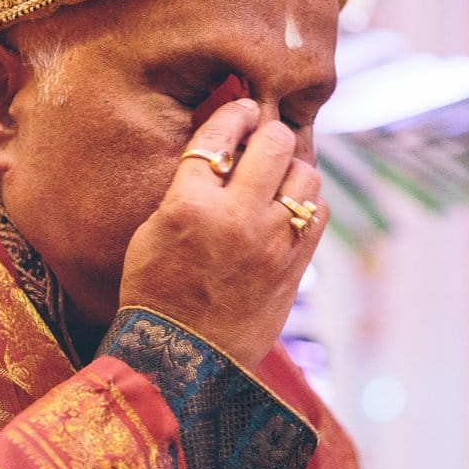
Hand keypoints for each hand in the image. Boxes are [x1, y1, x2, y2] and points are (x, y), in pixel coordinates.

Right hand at [117, 98, 327, 365]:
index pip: (220, 134)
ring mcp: (271, 241)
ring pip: (306, 173)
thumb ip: (186, 189)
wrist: (182, 360)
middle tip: (263, 138)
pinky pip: (318, 212)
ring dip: (292, 168)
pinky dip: (307, 203)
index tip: (241, 108)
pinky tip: (289, 209)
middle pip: (274, 142)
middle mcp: (235, 216)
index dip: (234, 112)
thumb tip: (219, 155)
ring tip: (277, 176)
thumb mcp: (151, 233)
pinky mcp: (295, 266)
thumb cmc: (155, 295)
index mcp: (189, 204)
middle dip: (269, 132)